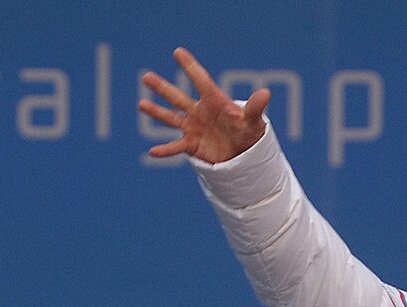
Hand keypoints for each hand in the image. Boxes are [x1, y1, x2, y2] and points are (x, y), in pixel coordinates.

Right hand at [138, 48, 271, 162]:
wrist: (244, 154)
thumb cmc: (248, 133)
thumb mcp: (253, 121)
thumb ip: (255, 107)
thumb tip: (265, 93)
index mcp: (214, 101)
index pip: (201, 81)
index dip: (190, 67)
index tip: (178, 52)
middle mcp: (200, 112)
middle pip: (178, 98)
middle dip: (162, 88)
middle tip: (146, 77)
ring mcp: (194, 128)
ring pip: (171, 118)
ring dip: (157, 112)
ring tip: (141, 104)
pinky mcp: (192, 145)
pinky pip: (176, 147)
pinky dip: (165, 150)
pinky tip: (152, 151)